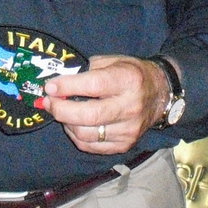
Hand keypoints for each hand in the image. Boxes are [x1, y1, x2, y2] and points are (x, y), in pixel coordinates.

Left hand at [39, 55, 171, 153]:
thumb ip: (88, 70)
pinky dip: (76, 136)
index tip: (50, 87)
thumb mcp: (114, 61)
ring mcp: (129, 129)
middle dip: (61, 109)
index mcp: (128, 80)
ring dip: (66, 123)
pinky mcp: (125, 144)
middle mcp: (131, 106)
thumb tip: (60, 81)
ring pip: (86, 134)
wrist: (160, 94)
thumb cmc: (131, 74)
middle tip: (48, 102)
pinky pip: (91, 146)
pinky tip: (74, 124)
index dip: (67, 87)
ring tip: (61, 112)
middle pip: (88, 115)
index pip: (94, 85)